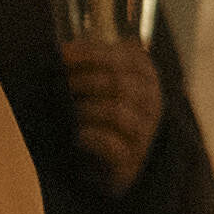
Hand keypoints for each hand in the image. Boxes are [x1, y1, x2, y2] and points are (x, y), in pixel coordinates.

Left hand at [59, 34, 163, 194]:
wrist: (109, 165)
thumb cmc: (101, 116)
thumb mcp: (102, 83)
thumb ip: (93, 62)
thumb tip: (65, 49)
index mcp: (146, 78)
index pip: (128, 57)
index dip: (93, 54)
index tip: (63, 54)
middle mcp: (151, 104)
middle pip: (120, 83)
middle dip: (85, 80)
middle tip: (62, 83)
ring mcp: (143, 134)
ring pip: (117, 112)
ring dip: (86, 108)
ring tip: (69, 109)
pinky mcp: (130, 161)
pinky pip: (112, 145)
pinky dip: (91, 137)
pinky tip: (78, 135)